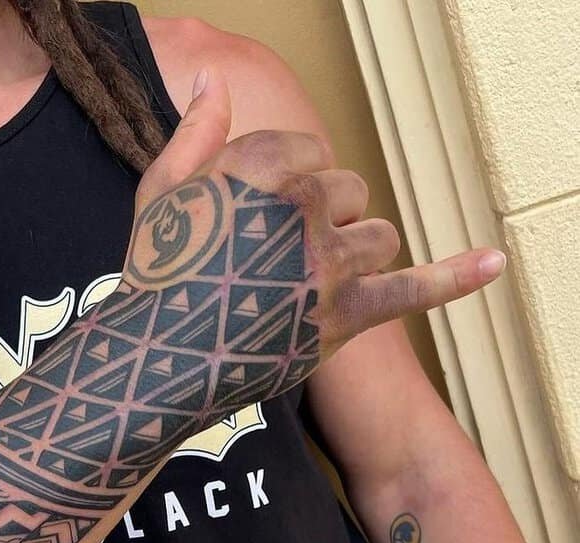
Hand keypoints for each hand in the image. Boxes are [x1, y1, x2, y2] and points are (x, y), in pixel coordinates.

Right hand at [123, 68, 504, 402]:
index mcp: (259, 167)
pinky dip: (456, 276)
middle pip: (348, 191)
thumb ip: (196, 131)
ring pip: (377, 236)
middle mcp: (302, 207)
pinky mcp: (346, 314)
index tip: (258, 220)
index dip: (288, 185)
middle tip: (274, 259)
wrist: (158, 357)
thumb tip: (212, 79)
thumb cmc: (154, 273)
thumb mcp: (158, 191)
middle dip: (320, 219)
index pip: (311, 153)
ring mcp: (328, 262)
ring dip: (353, 252)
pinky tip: (496, 262)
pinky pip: (414, 289)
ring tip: (310, 281)